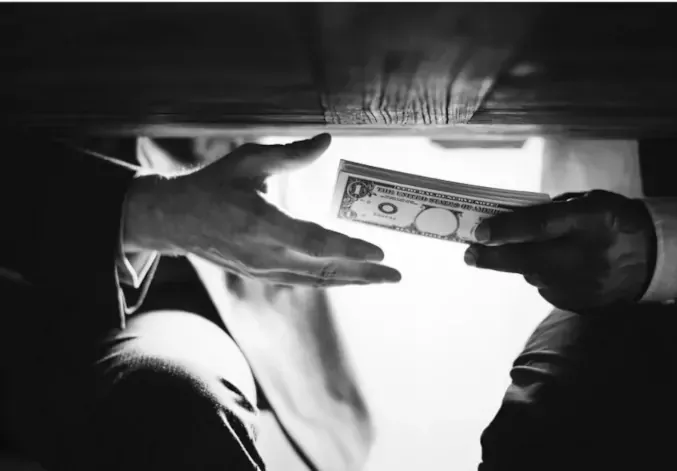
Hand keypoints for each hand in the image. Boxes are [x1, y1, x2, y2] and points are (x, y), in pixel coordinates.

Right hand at [124, 133, 401, 286]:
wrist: (177, 220)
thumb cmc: (214, 185)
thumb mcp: (249, 160)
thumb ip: (291, 154)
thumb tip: (327, 140)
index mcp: (262, 224)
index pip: (314, 242)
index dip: (348, 250)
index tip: (379, 251)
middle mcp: (265, 255)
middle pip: (323, 270)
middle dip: (363, 274)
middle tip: (396, 275)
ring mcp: (263, 270)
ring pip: (316, 280)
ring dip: (352, 281)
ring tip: (382, 279)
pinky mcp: (262, 275)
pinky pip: (304, 282)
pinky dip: (330, 281)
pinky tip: (350, 278)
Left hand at [463, 190, 656, 310]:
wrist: (654, 259)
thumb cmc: (613, 221)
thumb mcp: (589, 203)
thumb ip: (552, 211)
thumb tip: (508, 219)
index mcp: (590, 221)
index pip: (540, 226)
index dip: (506, 229)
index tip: (480, 232)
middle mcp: (585, 256)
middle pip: (527, 260)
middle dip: (492, 258)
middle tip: (469, 255)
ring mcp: (583, 285)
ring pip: (533, 275)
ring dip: (524, 265)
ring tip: (535, 252)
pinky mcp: (581, 304)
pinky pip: (548, 289)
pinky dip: (545, 277)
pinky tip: (559, 268)